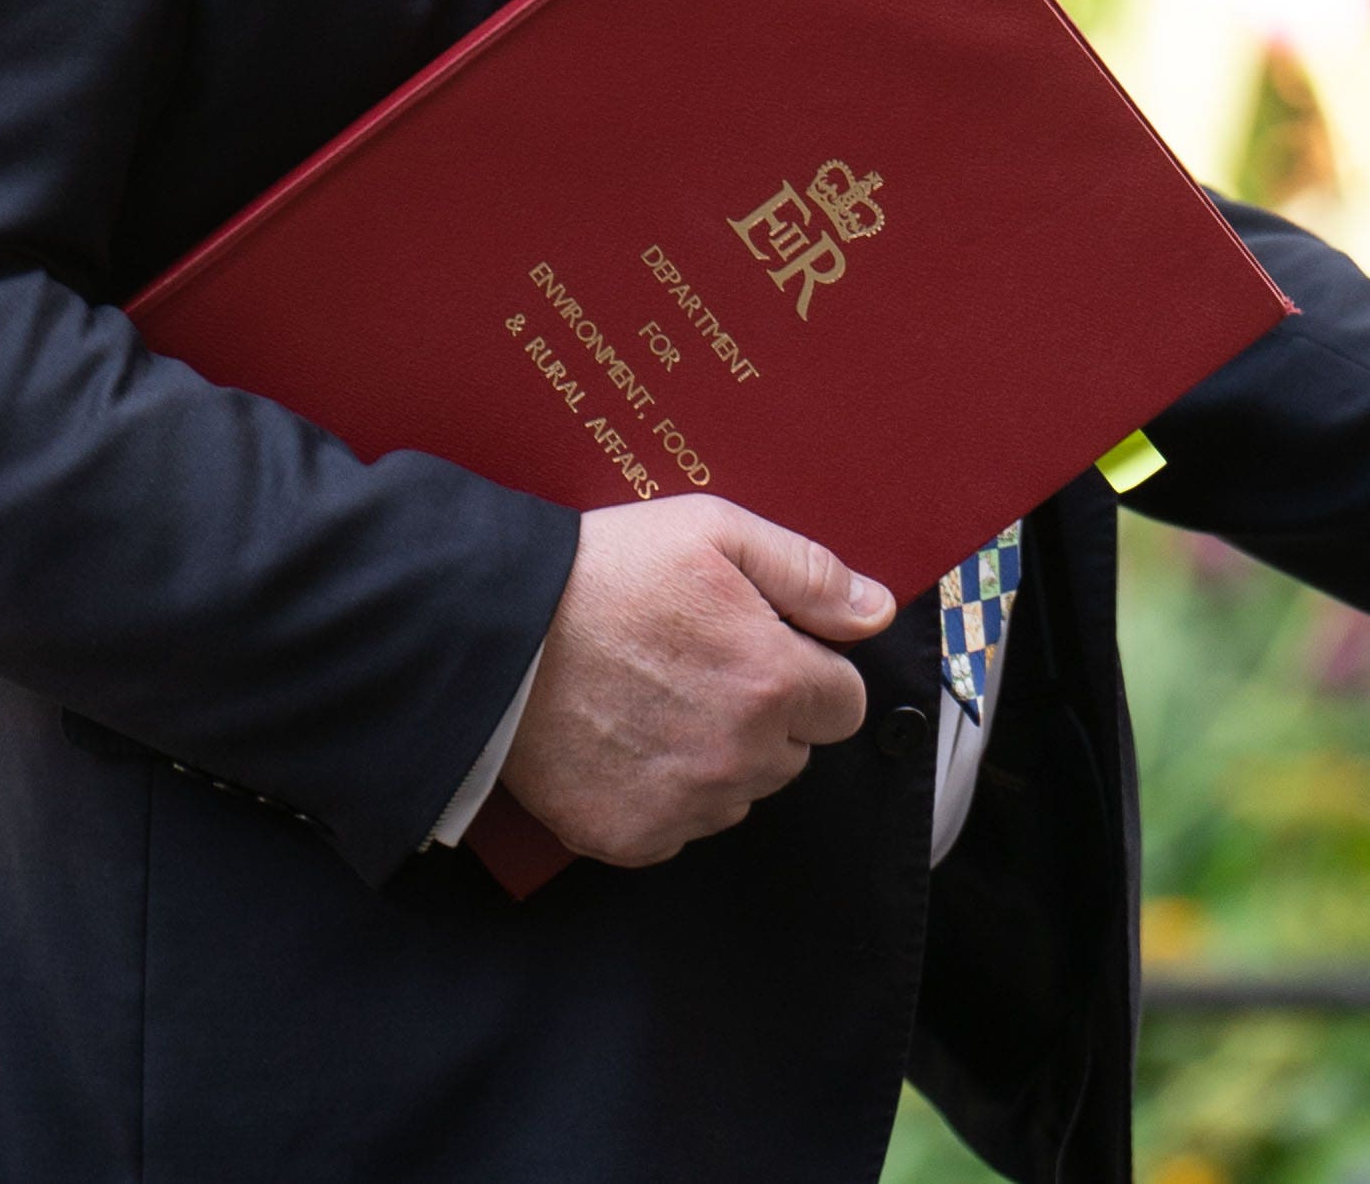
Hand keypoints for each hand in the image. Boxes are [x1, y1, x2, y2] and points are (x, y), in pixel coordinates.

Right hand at [497, 495, 895, 866]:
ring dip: (718, 760)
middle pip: (792, 753)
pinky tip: (625, 744)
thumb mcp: (714, 533)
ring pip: (739, 794)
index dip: (808, 674)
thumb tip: (876, 611)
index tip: (763, 650)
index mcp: (772, 683)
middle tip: (698, 668)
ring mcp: (683, 806)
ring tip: (655, 701)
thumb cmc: (604, 572)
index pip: (844, 705)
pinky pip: (678, 829)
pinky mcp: (630, 837)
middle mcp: (739, 758)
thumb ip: (809, 575)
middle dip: (765, 716)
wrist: (492, 632)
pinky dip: (662, 796)